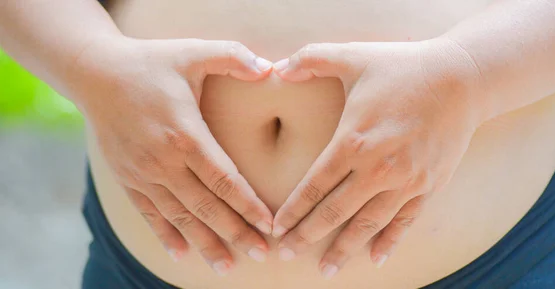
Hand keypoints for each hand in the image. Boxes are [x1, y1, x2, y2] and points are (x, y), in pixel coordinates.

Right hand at [70, 37, 274, 275]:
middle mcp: (164, 161)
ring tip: (228, 266)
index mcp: (185, 134)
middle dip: (236, 233)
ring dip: (205, 243)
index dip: (249, 206)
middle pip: (207, 207)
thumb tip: (271, 69)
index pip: (225, 180)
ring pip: (179, 217)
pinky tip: (180, 253)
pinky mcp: (128, 178)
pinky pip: (149, 213)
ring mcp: (143, 173)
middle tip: (262, 254)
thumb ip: (232, 57)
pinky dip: (166, 235)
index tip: (271, 226)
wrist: (95, 74)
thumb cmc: (150, 62)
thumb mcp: (191, 51)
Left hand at [271, 40, 483, 277]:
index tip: (276, 229)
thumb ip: (310, 59)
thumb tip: (274, 68)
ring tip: (326, 270)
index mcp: (354, 140)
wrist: (463, 78)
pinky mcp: (429, 186)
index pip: (315, 186)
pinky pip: (404, 222)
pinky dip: (389, 242)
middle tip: (286, 254)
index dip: (293, 211)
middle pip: (335, 212)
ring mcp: (406, 181)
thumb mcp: (353, 56)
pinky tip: (374, 259)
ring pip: (368, 225)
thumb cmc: (403, 66)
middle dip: (307, 236)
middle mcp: (378, 168)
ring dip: (344, 249)